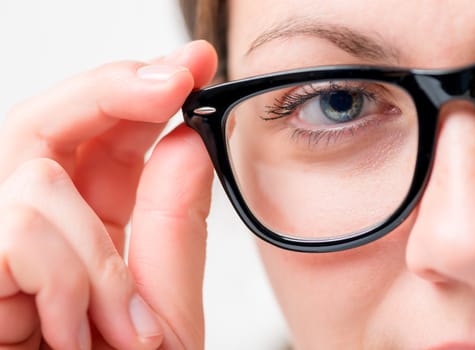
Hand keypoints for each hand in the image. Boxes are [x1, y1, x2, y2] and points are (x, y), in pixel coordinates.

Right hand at [0, 40, 216, 348]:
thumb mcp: (161, 314)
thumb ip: (171, 228)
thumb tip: (187, 142)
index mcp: (79, 234)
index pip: (98, 141)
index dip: (139, 91)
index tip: (189, 64)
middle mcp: (25, 228)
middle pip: (49, 121)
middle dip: (114, 87)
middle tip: (175, 70)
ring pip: (30, 169)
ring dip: (95, 246)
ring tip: (122, 326)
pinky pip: (15, 225)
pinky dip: (70, 277)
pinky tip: (81, 333)